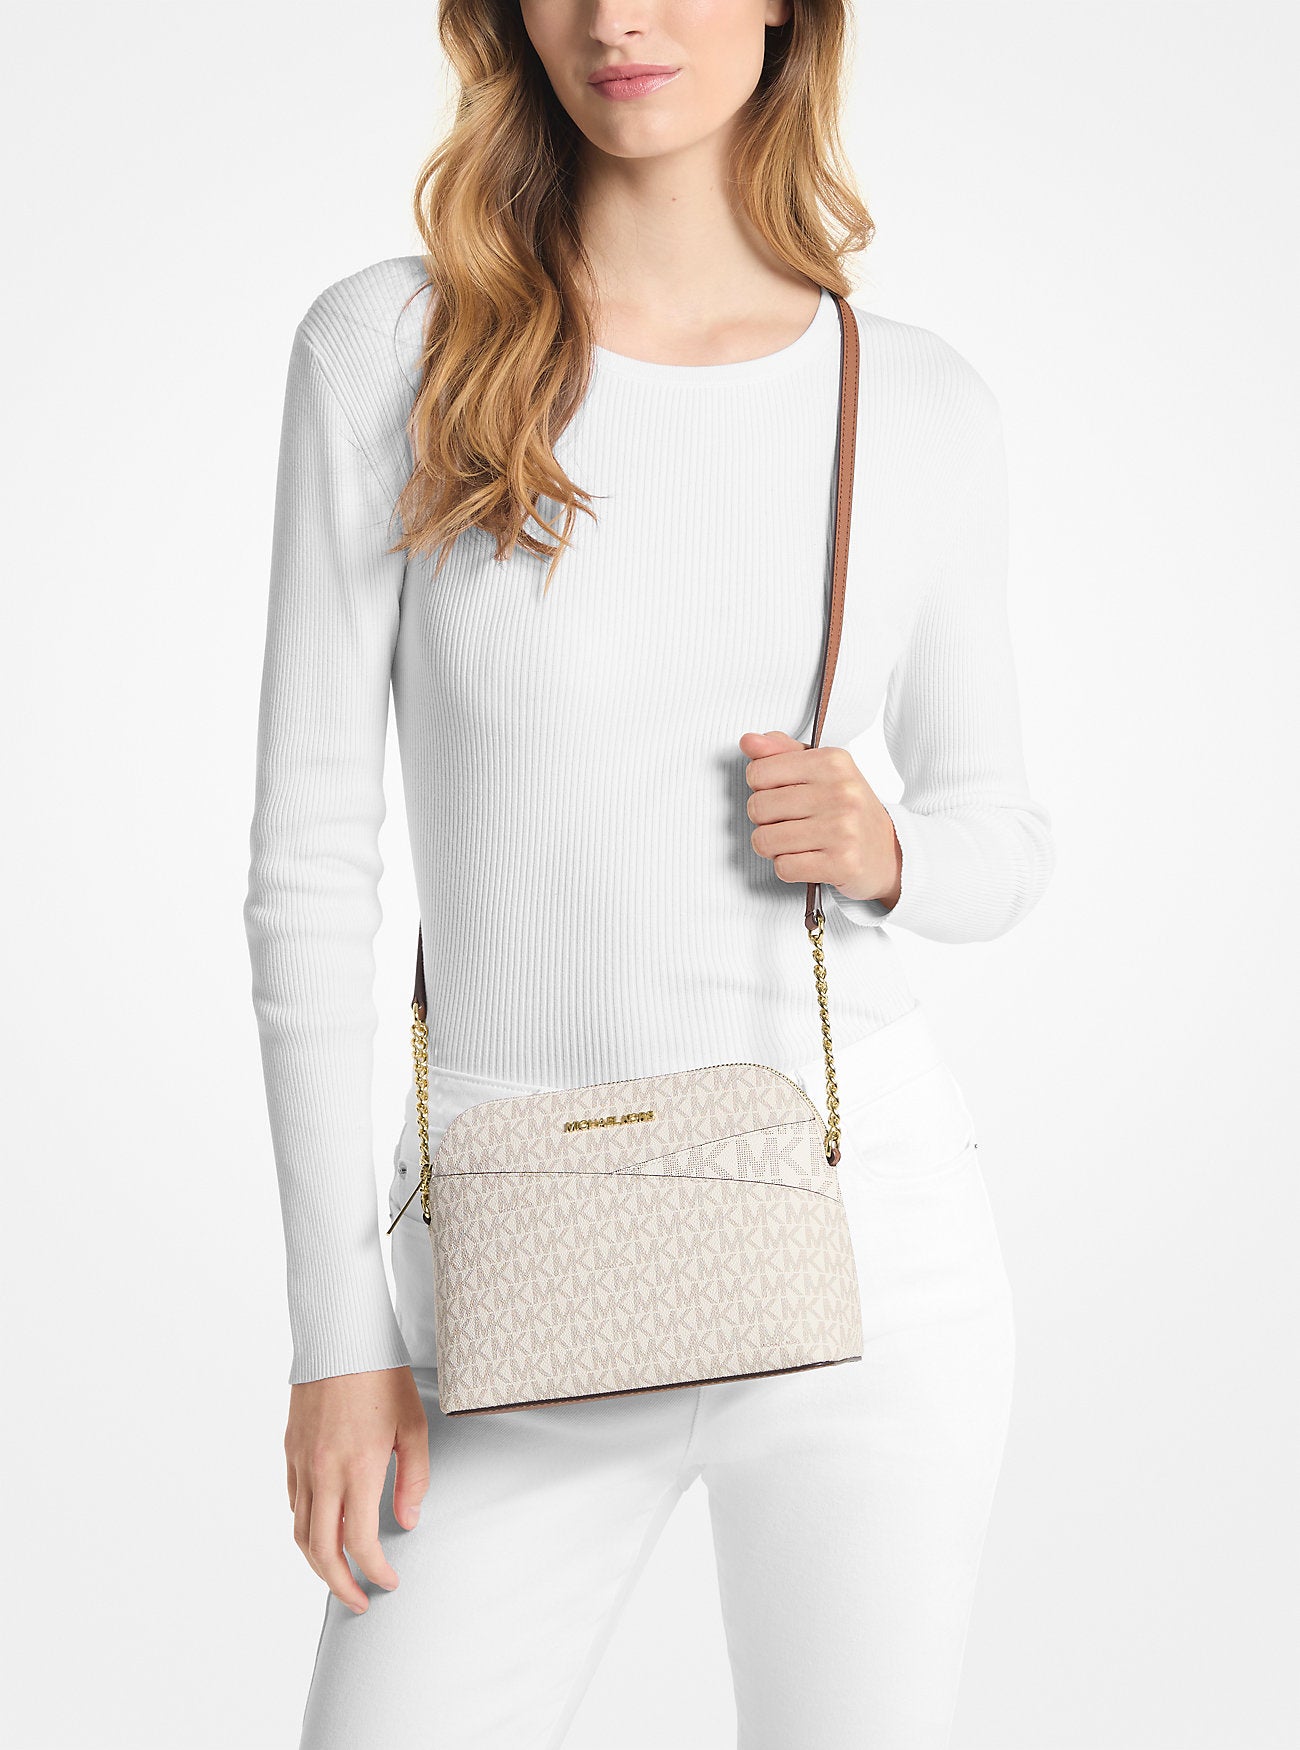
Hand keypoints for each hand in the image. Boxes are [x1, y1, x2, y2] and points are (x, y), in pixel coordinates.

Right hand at [285, 1366, 429, 1614]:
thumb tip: (407, 1521)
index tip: (390, 1582)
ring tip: (339, 1576)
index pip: (360, 1543)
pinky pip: (293, 1502)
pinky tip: (323, 1530)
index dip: (375, 1572)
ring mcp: (302, 1462)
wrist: (340, 1337)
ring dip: (318, 1563)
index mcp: (357, 1468)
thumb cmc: (382, 1377)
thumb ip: (412, 1479)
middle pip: (321, 1551)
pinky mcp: (290, 1450)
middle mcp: (323, 1472)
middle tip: (360, 1601)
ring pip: (299, 1532)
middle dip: (340, 1585)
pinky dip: (305, 1527)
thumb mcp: (412, 1426)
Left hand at [739, 729, 901, 910]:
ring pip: (766, 840)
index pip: (758, 772)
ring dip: (774, 847)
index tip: (780, 795)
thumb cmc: (849, 810)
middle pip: (758, 808)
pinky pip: (784, 867)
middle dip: (765, 821)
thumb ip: (782, 752)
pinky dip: (788, 867)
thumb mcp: (822, 771)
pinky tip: (808, 859)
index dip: (760, 788)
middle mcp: (841, 792)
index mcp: (833, 761)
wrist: (891, 852)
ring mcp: (843, 829)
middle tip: (789, 822)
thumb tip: (749, 742)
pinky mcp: (842, 863)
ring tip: (796, 842)